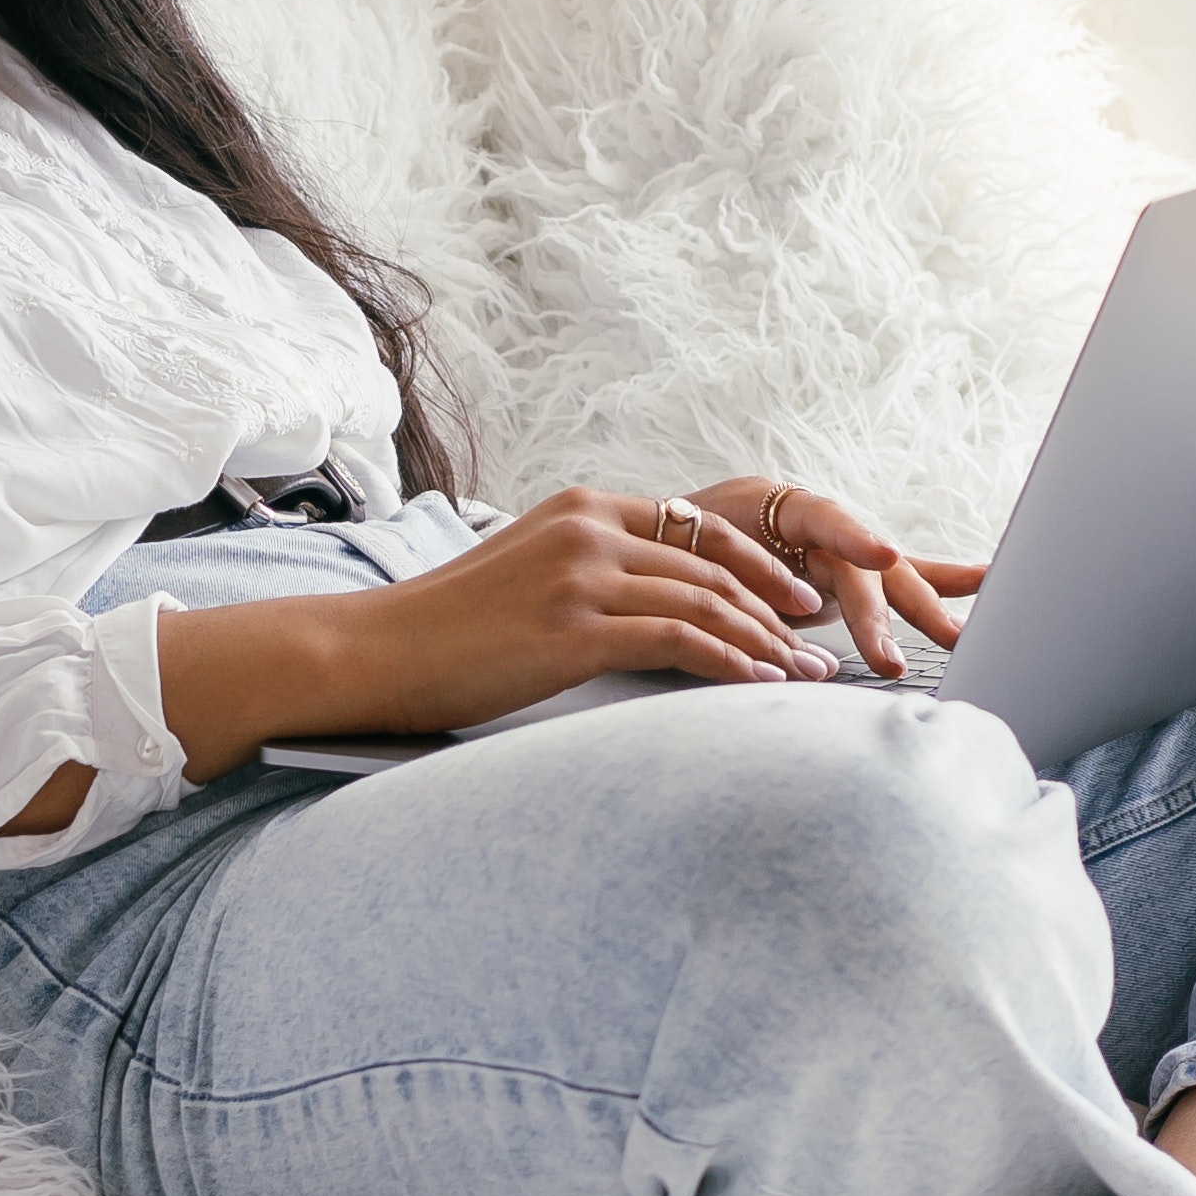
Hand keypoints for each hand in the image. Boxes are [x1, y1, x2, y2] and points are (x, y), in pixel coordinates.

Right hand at [327, 488, 842, 733]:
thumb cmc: (446, 630)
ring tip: (804, 678)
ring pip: (706, 602)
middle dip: (777, 611)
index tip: (798, 602)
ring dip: (766, 644)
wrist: (375, 653)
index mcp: (581, 506)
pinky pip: (678, 641)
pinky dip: (730, 664)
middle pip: (714, 565)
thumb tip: (653, 606)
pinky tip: (758, 688)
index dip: (759, 566)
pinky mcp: (573, 628)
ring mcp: (580, 575)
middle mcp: (587, 528)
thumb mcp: (527, 575)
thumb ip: (590, 572)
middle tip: (820, 649)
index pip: (696, 529)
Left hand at [694, 477, 980, 684]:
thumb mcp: (696, 558)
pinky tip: (986, 579)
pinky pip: (897, 578)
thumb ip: (731, 586)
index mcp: (776, 505)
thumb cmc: (678, 549)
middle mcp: (817, 525)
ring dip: (920, 612)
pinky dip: (941, 580)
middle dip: (880, 615)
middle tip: (890, 662)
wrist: (668, 543)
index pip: (822, 518)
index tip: (884, 557)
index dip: (854, 537)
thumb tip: (766, 640)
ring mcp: (838, 550)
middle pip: (860, 567)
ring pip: (885, 581)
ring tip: (959, 637)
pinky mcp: (847, 575)